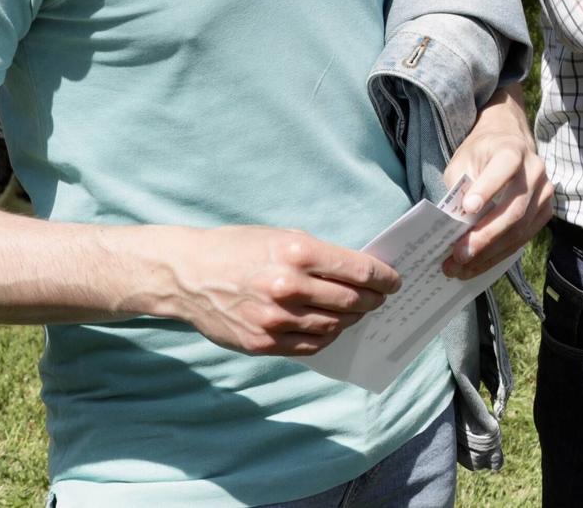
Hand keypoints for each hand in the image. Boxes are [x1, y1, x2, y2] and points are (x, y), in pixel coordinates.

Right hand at [162, 224, 398, 355]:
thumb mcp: (282, 237)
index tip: (395, 282)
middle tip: (380, 298)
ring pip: (333, 326)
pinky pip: (310, 345)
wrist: (187, 275)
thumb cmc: (238, 248)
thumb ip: (320, 256)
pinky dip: (327, 336)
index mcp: (298, 254)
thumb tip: (358, 273)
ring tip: (356, 312)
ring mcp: (275, 320)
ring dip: (351, 320)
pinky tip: (330, 327)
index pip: (359, 270)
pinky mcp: (262, 343)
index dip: (384, 278)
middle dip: (373, 300)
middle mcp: (289, 287)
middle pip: (351, 302)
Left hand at [439, 88, 552, 279]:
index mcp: (512, 150)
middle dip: (485, 237)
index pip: (503, 168)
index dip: (487, 189)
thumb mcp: (463, 160)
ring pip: (520, 230)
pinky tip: (478, 264)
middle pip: (514, 210)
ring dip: (490, 253)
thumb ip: (460, 187)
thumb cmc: (481, 153)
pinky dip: (500, 254)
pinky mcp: (545, 211)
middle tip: (458, 256)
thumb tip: (455, 226)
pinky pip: (524, 238)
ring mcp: (544, 192)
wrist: (509, 142)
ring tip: (461, 269)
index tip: (467, 207)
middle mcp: (534, 171)